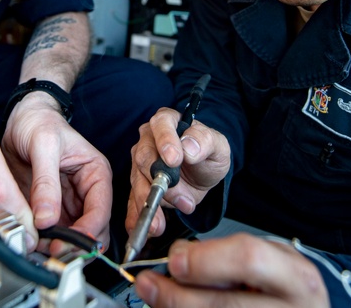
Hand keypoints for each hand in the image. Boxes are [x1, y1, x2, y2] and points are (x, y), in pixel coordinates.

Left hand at [1, 92, 112, 249]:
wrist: (20, 118)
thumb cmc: (39, 122)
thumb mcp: (43, 144)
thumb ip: (46, 182)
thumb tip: (47, 218)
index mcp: (96, 175)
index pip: (101, 210)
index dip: (87, 231)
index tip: (67, 241)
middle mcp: (85, 193)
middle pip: (90, 231)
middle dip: (74, 244)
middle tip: (52, 250)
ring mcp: (67, 204)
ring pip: (71, 237)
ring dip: (57, 246)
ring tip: (37, 246)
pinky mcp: (48, 210)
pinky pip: (50, 233)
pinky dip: (42, 242)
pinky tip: (30, 240)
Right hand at [126, 107, 230, 241]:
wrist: (202, 175)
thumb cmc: (208, 155)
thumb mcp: (217, 146)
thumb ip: (205, 141)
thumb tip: (188, 147)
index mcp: (167, 122)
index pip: (161, 125)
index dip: (166, 141)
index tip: (174, 160)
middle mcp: (148, 140)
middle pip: (144, 157)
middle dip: (161, 182)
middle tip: (181, 199)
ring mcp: (139, 164)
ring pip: (138, 182)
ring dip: (150, 204)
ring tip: (160, 224)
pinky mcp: (137, 186)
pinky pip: (132, 201)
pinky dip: (136, 217)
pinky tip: (142, 229)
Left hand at [134, 234, 329, 307]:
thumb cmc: (284, 286)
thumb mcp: (271, 260)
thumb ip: (229, 256)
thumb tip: (179, 258)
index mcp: (297, 278)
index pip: (249, 259)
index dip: (205, 259)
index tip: (175, 261)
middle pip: (225, 304)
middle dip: (179, 295)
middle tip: (149, 284)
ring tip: (155, 297)